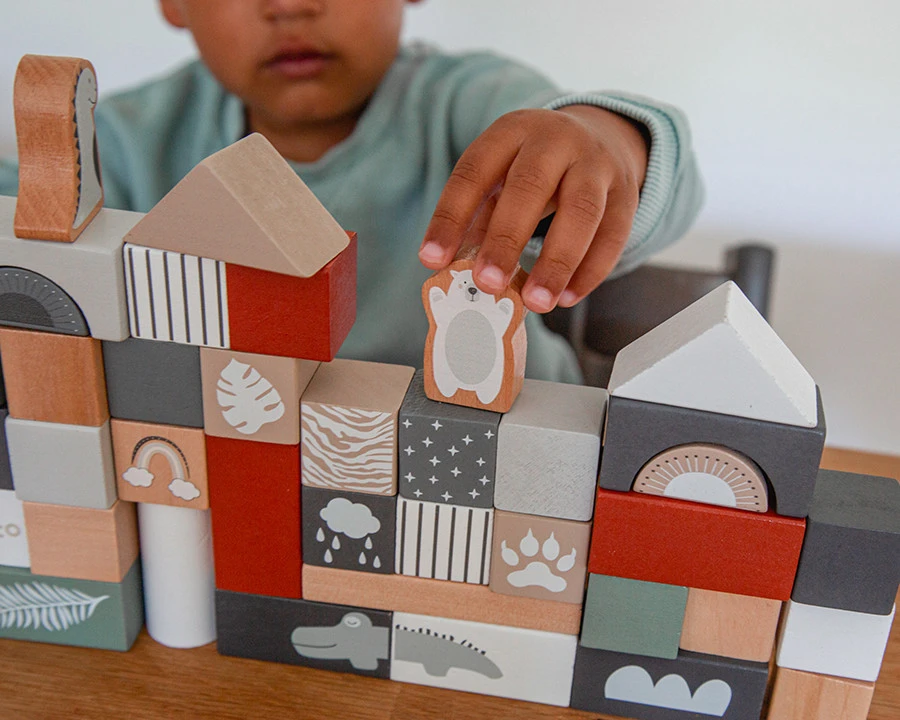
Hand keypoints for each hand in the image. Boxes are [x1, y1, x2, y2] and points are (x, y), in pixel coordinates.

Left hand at [419, 105, 648, 312]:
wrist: (601, 135)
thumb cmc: (536, 168)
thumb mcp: (500, 176)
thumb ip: (477, 218)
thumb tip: (447, 267)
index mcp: (512, 131)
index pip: (474, 172)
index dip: (450, 217)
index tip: (431, 259)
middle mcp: (556, 140)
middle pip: (530, 186)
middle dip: (506, 238)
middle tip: (487, 283)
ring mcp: (597, 164)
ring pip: (582, 211)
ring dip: (557, 262)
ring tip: (535, 303)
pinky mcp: (627, 192)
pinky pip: (613, 234)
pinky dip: (591, 271)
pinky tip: (567, 298)